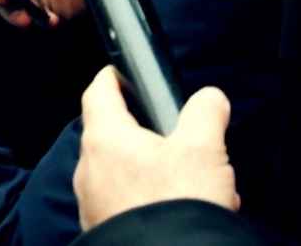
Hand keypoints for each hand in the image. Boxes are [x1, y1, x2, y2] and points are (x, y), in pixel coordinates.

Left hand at [75, 67, 238, 230]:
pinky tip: (184, 210)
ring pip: (125, 172)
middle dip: (150, 134)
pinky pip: (126, 203)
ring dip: (158, 172)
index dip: (112, 77)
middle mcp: (89, 168)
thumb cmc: (176, 203)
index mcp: (104, 138)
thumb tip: (211, 98)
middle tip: (181, 137)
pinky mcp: (102, 228)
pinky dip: (151, 200)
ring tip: (197, 184)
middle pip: (114, 134)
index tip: (122, 72)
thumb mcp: (203, 149)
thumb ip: (206, 114)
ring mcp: (92, 202)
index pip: (98, 92)